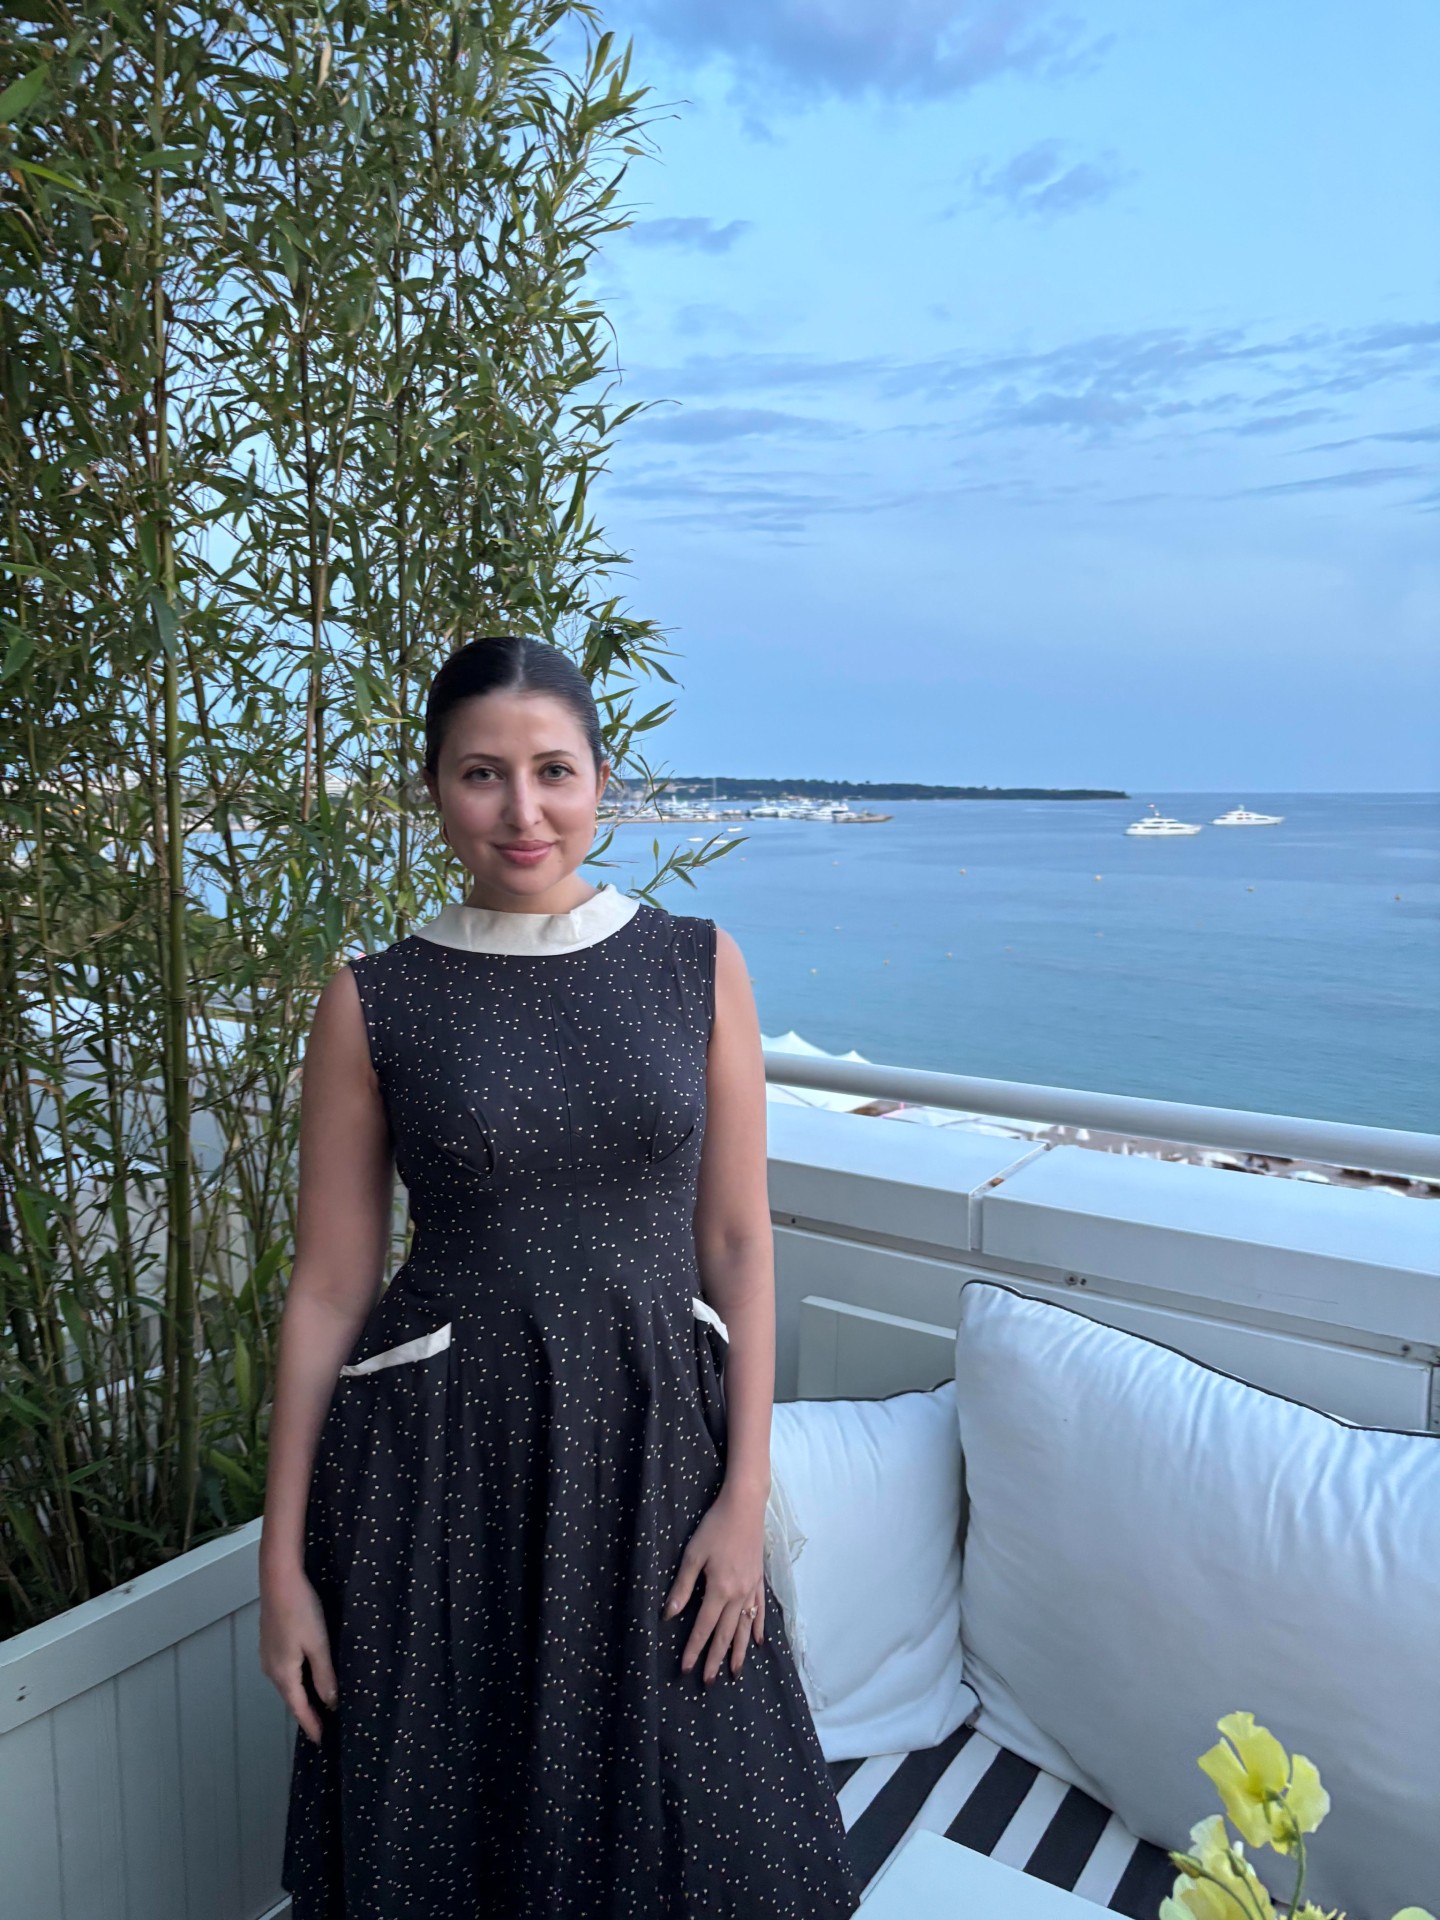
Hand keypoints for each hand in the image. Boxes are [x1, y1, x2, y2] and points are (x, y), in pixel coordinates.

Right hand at [260, 1560, 337, 1744]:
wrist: (279, 1578)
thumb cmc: (301, 1609)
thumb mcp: (319, 1644)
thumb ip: (325, 1676)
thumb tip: (330, 1703)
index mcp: (283, 1673)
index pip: (298, 1708)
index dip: (311, 1724)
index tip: (321, 1741)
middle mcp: (271, 1668)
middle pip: (291, 1698)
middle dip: (306, 1712)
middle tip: (323, 1726)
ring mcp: (268, 1654)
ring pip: (288, 1682)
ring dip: (302, 1695)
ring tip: (318, 1704)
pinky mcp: (271, 1641)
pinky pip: (285, 1669)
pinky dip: (297, 1678)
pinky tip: (308, 1675)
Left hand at [661, 1485, 766, 1683]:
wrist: (745, 1507)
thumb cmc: (715, 1527)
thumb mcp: (693, 1554)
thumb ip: (682, 1587)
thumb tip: (669, 1615)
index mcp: (720, 1589)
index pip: (704, 1627)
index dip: (694, 1649)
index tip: (685, 1668)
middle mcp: (738, 1595)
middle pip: (726, 1634)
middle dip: (716, 1659)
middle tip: (708, 1681)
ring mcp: (751, 1589)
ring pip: (744, 1628)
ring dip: (738, 1652)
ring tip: (735, 1672)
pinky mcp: (759, 1581)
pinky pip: (760, 1611)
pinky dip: (758, 1628)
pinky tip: (757, 1642)